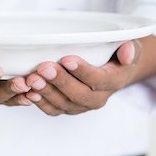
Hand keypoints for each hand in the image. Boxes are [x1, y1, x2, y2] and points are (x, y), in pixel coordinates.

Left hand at [24, 36, 155, 115]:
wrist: (113, 70)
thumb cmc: (117, 54)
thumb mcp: (129, 46)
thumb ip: (129, 48)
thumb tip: (128, 52)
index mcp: (114, 82)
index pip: (99, 79)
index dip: (82, 71)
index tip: (66, 59)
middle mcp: (98, 99)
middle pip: (78, 95)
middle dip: (59, 82)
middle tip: (43, 68)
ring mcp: (81, 106)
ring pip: (63, 104)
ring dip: (45, 92)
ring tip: (31, 79)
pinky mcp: (67, 108)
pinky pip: (53, 110)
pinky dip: (39, 102)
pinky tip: (27, 92)